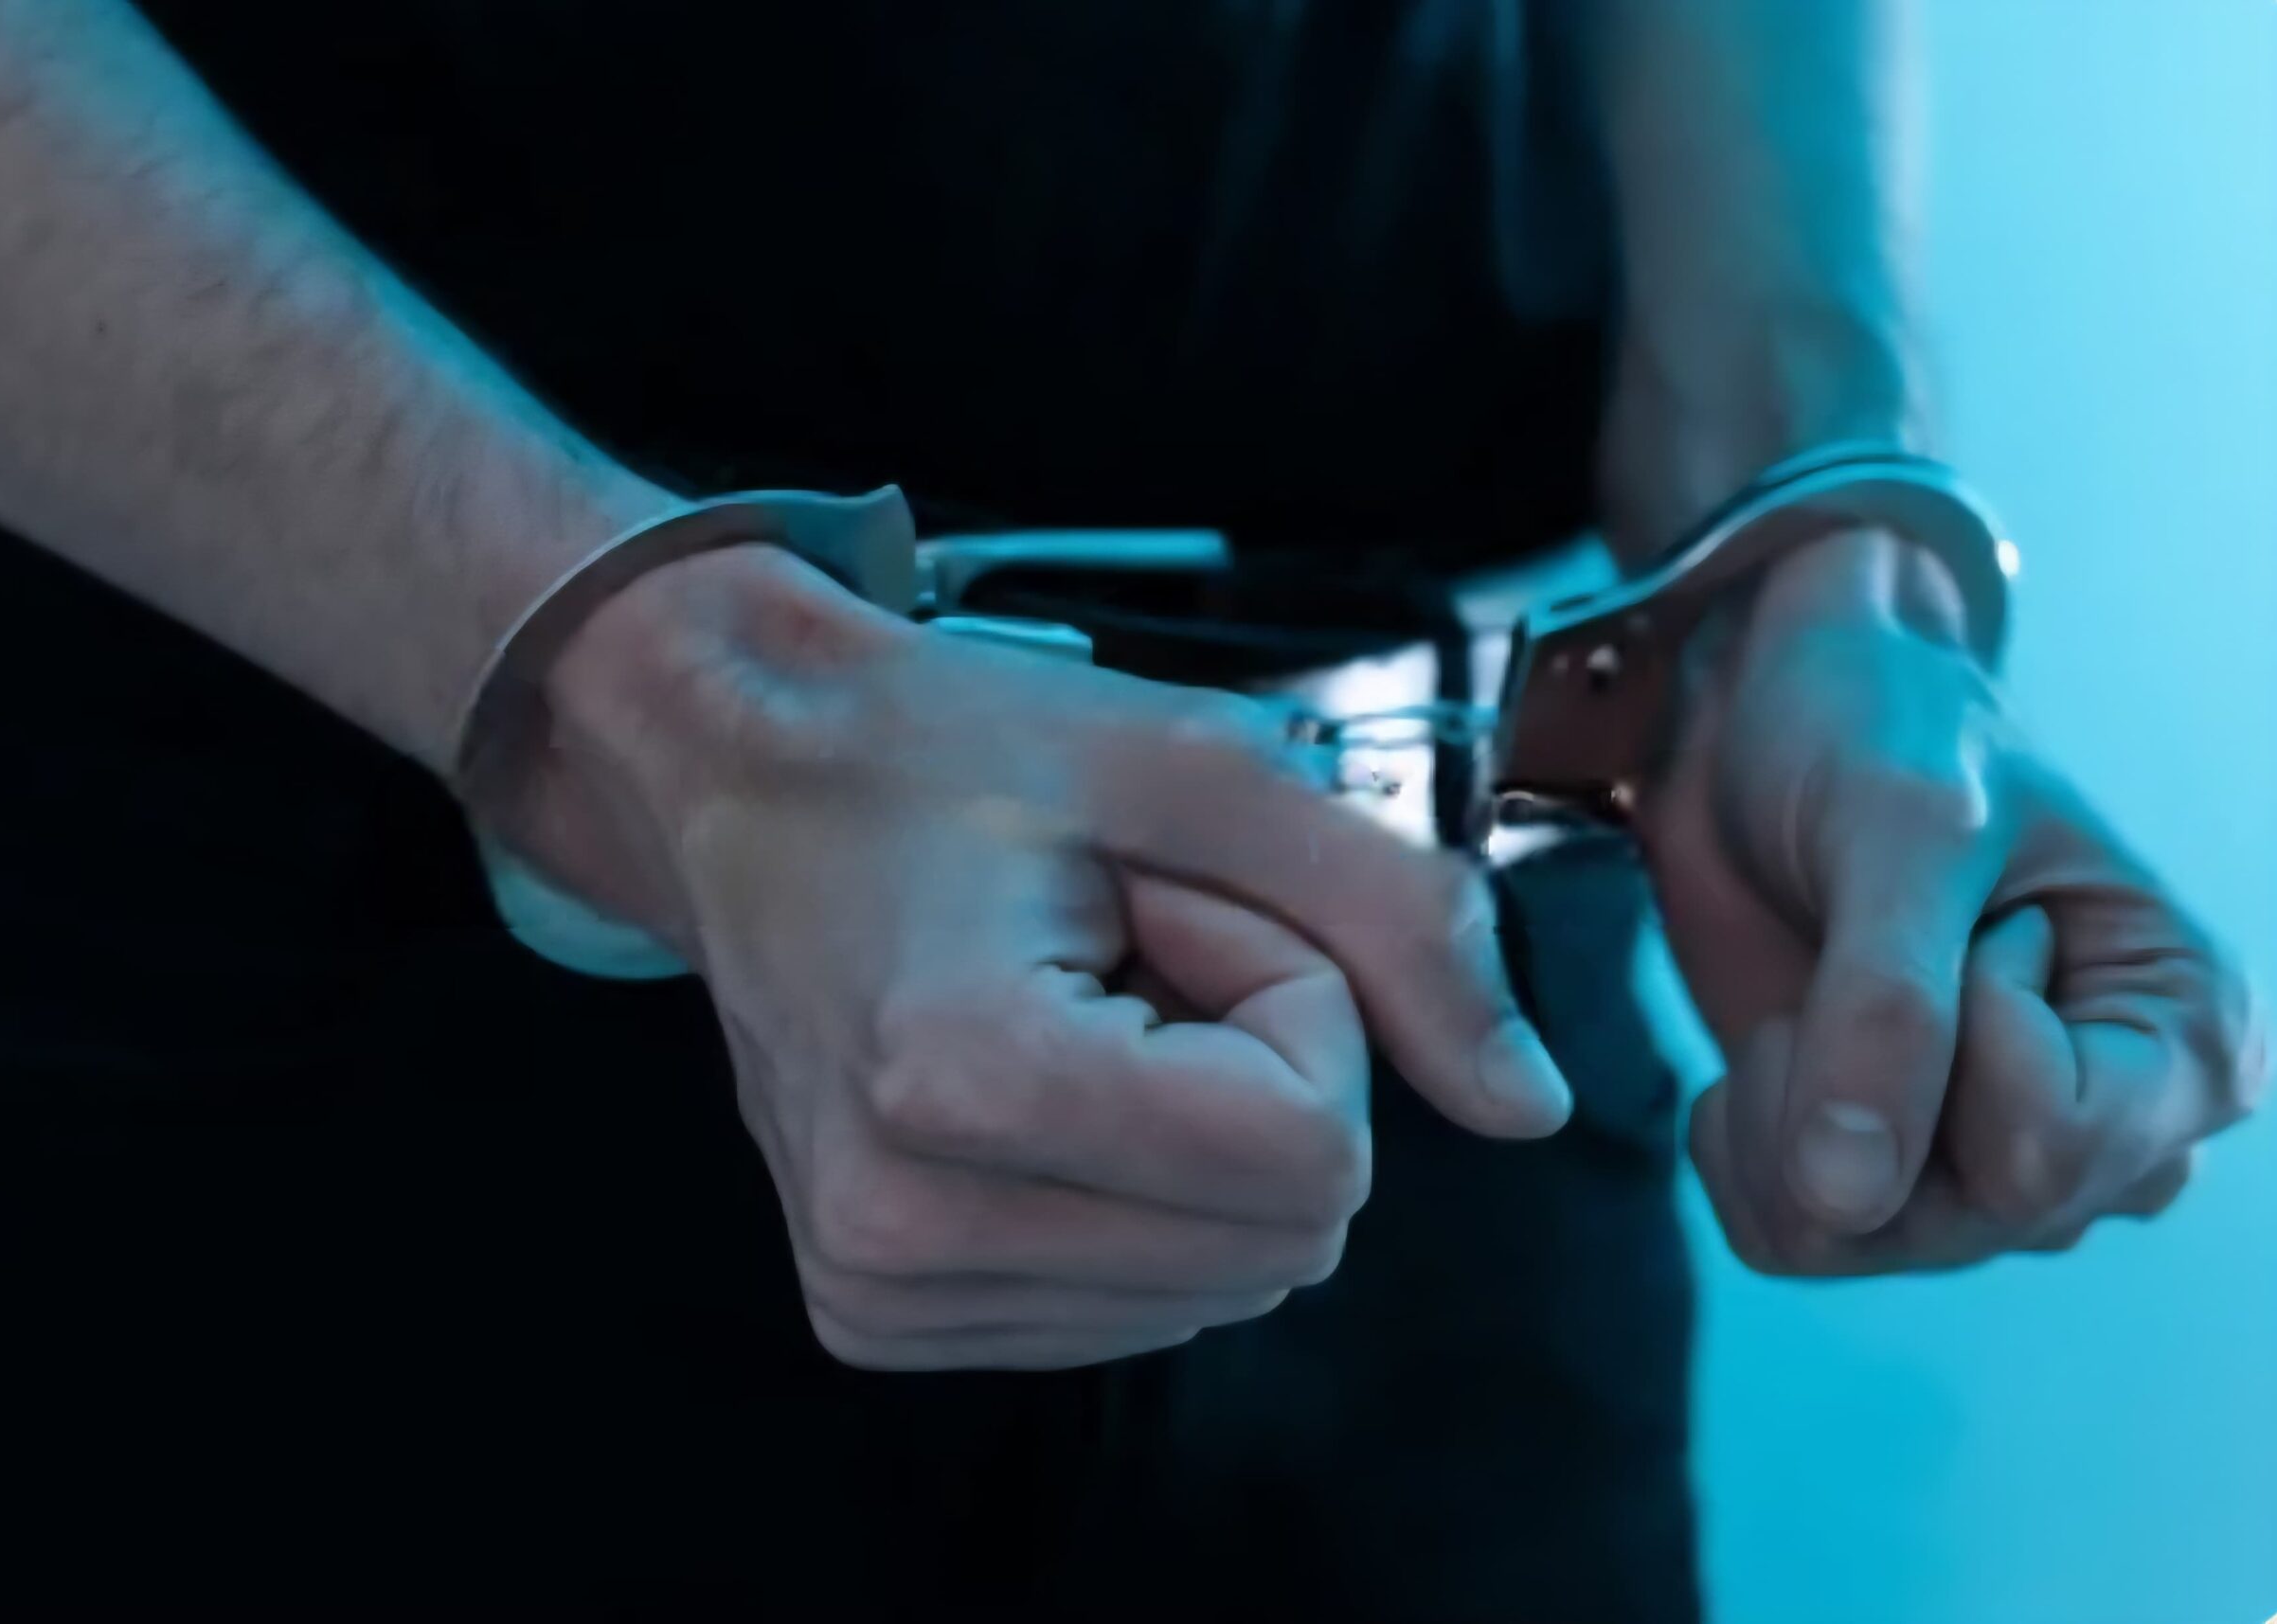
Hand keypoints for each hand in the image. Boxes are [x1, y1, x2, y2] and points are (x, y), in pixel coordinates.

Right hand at [485, 544, 1571, 1367]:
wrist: (744, 781)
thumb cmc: (950, 751)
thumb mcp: (1205, 768)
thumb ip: (1401, 922)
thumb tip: (1531, 1106)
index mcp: (962, 1071)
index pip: (1312, 1153)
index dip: (1297, 1005)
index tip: (1174, 910)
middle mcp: (899, 1220)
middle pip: (1284, 1235)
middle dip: (1255, 1075)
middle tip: (1122, 953)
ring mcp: (878, 1287)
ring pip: (1227, 1283)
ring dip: (1195, 1137)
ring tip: (1067, 1006)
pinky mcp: (873, 1317)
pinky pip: (1140, 1308)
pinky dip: (1130, 1194)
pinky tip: (1031, 1084)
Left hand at [1641, 528, 2267, 1274]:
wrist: (1774, 721)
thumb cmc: (1880, 733)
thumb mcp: (1900, 833)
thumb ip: (1885, 1008)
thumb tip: (1848, 1199)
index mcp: (2193, 1041)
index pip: (2047, 1156)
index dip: (1954, 1035)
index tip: (1975, 912)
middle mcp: (2119, 1137)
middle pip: (1961, 1221)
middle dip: (1857, 1076)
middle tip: (1870, 941)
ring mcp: (1999, 1170)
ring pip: (1860, 1239)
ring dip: (1787, 1110)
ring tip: (1818, 990)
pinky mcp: (1887, 1177)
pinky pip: (1791, 1239)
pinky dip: (1742, 1149)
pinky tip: (1767, 1049)